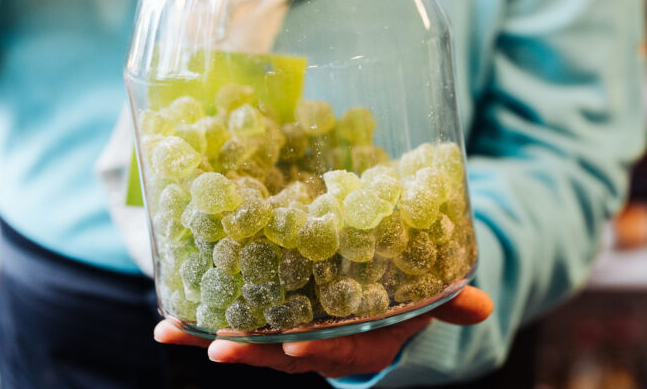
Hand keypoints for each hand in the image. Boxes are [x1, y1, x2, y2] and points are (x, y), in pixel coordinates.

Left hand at [155, 286, 493, 377]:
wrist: (372, 302)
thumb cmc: (400, 297)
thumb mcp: (424, 298)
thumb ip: (448, 302)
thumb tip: (483, 304)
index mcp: (357, 340)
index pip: (336, 349)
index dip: (316, 349)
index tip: (297, 348)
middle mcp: (317, 342)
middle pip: (280, 350)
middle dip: (249, 349)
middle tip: (216, 345)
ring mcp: (286, 332)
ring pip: (246, 337)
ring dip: (207, 335)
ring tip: (169, 331)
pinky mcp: (264, 313)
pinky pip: (231, 315)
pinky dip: (198, 317)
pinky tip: (164, 315)